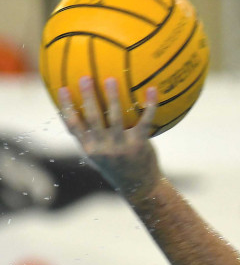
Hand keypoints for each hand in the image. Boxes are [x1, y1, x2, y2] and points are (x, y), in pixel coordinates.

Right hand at [58, 77, 162, 199]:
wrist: (140, 186)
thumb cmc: (117, 166)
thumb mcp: (98, 155)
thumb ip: (90, 136)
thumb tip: (79, 111)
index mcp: (89, 148)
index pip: (73, 125)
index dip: (67, 107)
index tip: (62, 89)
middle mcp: (103, 148)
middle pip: (92, 118)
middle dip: (88, 97)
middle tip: (85, 77)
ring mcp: (121, 146)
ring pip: (115, 118)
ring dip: (112, 97)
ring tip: (111, 79)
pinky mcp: (140, 145)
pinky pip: (145, 122)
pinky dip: (150, 105)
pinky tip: (153, 90)